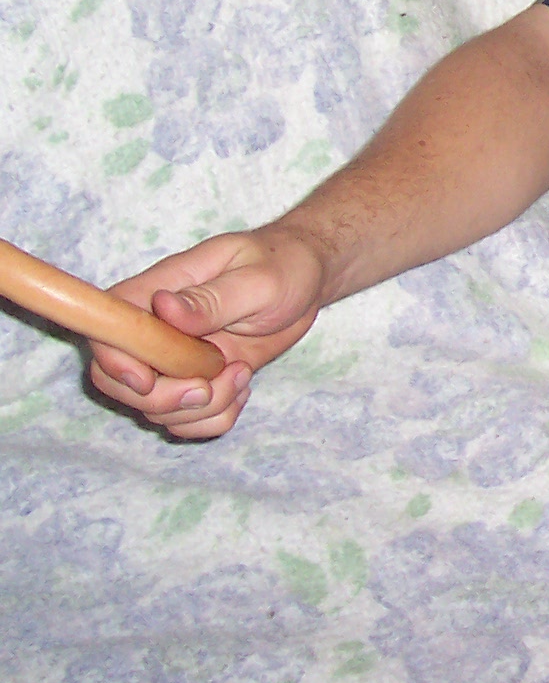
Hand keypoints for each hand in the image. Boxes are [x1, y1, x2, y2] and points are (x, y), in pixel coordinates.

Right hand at [88, 226, 327, 438]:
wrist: (307, 280)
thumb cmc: (282, 263)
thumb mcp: (258, 279)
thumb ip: (211, 299)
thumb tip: (163, 306)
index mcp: (159, 291)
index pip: (107, 328)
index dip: (113, 361)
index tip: (148, 380)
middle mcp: (158, 328)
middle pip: (120, 382)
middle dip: (162, 399)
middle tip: (209, 386)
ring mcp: (176, 359)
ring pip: (157, 408)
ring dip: (201, 409)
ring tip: (241, 374)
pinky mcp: (199, 380)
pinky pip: (189, 419)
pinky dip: (215, 417)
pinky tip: (242, 385)